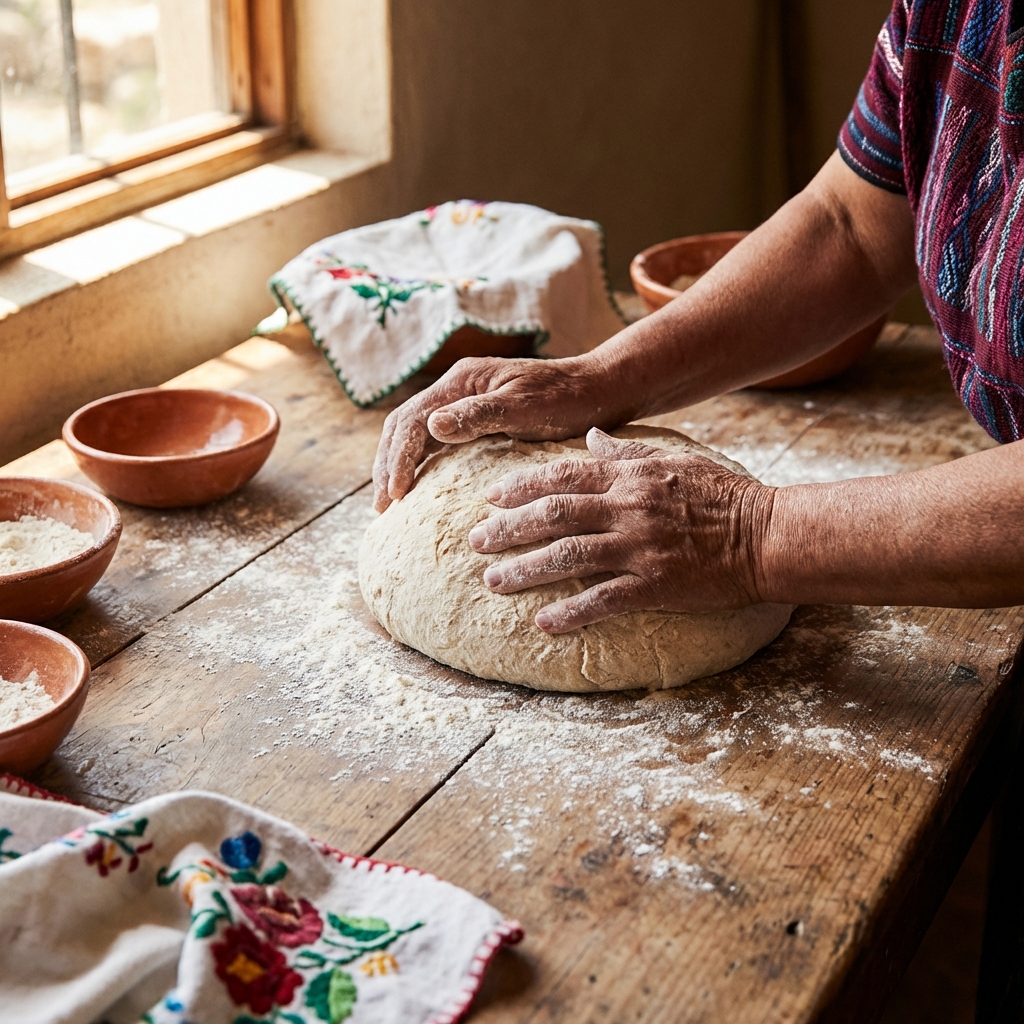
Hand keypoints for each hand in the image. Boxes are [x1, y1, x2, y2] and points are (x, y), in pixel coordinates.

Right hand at [373, 354, 627, 511]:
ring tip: (390, 501)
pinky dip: (418, 462)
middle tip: (381, 507)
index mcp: (463, 381)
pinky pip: (435, 439)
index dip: (398, 459)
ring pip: (415, 431)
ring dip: (397, 464)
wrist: (599, 389)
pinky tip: (418, 486)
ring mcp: (465, 401)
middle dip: (387, 464)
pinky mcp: (477, 416)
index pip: (413, 420)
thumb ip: (479, 415)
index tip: (395, 495)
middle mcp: (458, 387)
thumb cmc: (568, 399)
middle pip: (404, 424)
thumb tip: (432, 426)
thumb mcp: (526, 407)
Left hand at [467, 428, 774, 632]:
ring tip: (493, 581)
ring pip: (568, 556)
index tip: (489, 497)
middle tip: (475, 542)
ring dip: (525, 569)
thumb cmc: (723, 495)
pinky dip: (571, 612)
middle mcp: (628, 509)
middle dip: (508, 528)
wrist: (768, 535)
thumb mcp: (675, 460)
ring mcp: (640, 548)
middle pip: (553, 515)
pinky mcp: (656, 585)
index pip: (562, 477)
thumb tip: (590, 436)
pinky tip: (543, 623)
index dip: (520, 487)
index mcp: (630, 477)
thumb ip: (627, 452)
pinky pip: (604, 599)